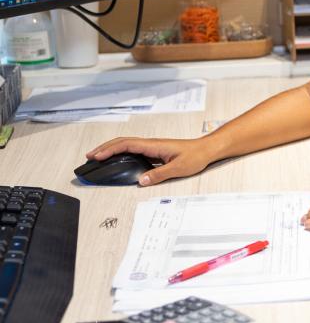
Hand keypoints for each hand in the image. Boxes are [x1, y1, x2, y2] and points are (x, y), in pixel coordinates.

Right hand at [85, 136, 214, 185]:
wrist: (206, 150)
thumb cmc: (195, 156)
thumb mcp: (178, 168)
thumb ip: (159, 174)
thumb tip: (141, 180)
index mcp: (154, 146)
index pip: (127, 145)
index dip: (110, 150)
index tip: (96, 156)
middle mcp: (151, 144)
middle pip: (122, 142)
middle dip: (104, 148)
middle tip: (89, 156)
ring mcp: (152, 147)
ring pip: (127, 145)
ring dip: (111, 149)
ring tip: (97, 157)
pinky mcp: (155, 152)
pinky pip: (134, 150)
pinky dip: (121, 152)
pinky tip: (117, 160)